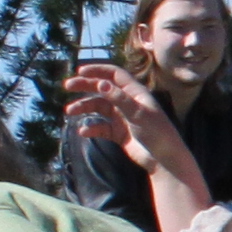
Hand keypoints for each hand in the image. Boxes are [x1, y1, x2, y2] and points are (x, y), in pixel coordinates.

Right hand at [65, 61, 196, 181]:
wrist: (164, 160)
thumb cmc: (156, 133)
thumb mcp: (138, 114)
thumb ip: (119, 99)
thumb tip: (100, 84)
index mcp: (135, 93)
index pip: (114, 74)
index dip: (97, 70)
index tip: (80, 71)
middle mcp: (127, 103)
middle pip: (103, 89)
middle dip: (85, 86)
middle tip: (67, 86)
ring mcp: (122, 118)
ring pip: (99, 108)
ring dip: (84, 107)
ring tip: (70, 111)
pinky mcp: (119, 133)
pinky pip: (101, 127)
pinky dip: (92, 127)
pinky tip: (84, 131)